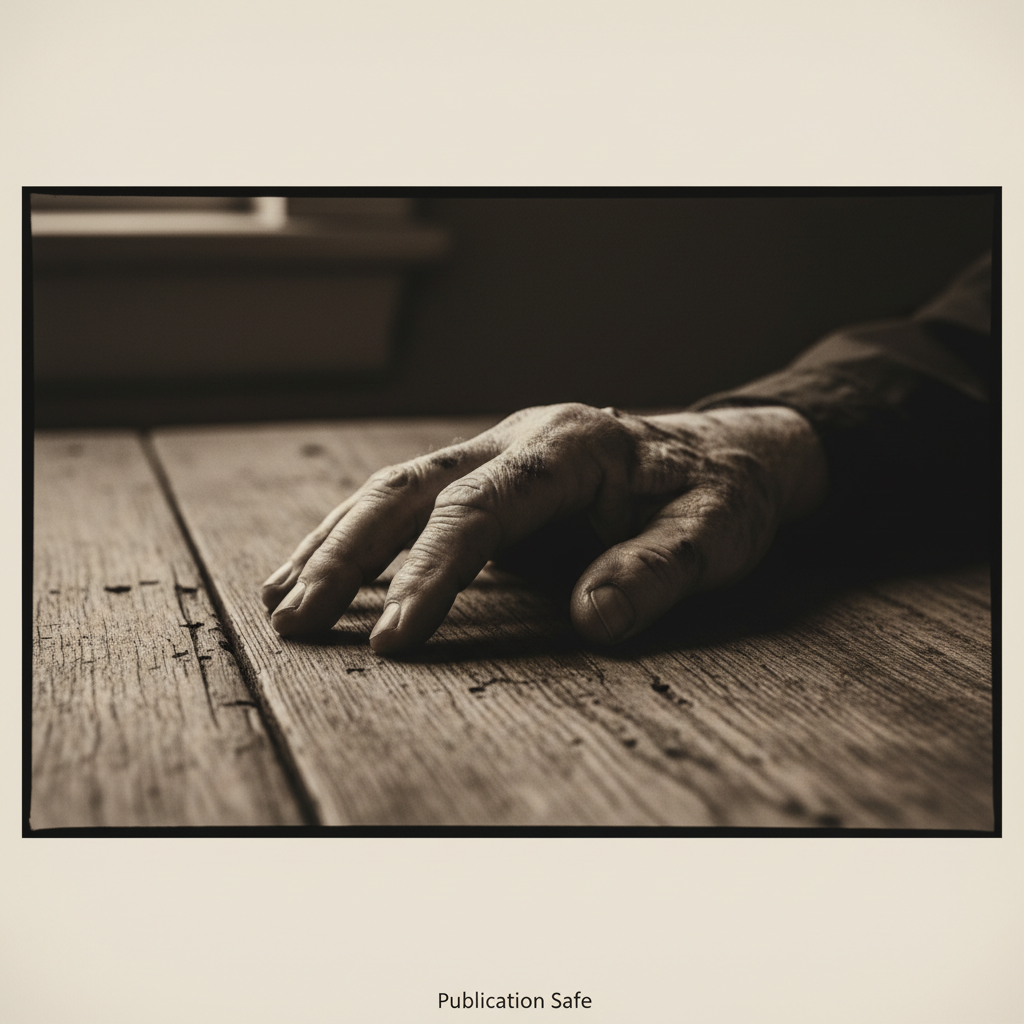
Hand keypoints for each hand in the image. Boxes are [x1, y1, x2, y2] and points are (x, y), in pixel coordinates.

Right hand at [261, 403, 826, 652]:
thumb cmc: (723, 492)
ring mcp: (498, 449)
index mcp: (571, 446)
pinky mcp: (490, 473)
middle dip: (347, 554)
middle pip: (411, 487)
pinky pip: (413, 499)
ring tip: (282, 599)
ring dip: (335, 542)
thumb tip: (592, 621)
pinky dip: (361, 534)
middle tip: (296, 621)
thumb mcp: (717, 530)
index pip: (481, 509)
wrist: (727, 451)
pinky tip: (325, 567)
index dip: (431, 573)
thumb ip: (660, 570)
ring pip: (396, 486)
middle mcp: (520, 437)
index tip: (393, 640)